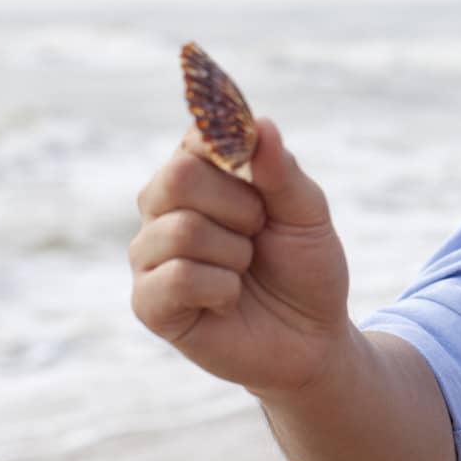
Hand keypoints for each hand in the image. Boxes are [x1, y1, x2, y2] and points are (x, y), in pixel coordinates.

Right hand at [129, 117, 352, 396]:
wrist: (311, 337)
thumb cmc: (305, 266)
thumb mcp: (307, 214)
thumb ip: (281, 171)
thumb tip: (258, 122)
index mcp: (202, 176)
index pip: (195, 137)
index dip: (225, 143)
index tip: (255, 161)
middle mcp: (165, 209)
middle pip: (177, 177)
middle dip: (238, 205)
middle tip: (259, 229)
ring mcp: (150, 256)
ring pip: (181, 229)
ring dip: (236, 252)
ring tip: (246, 268)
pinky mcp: (148, 303)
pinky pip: (177, 278)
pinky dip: (222, 288)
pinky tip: (229, 299)